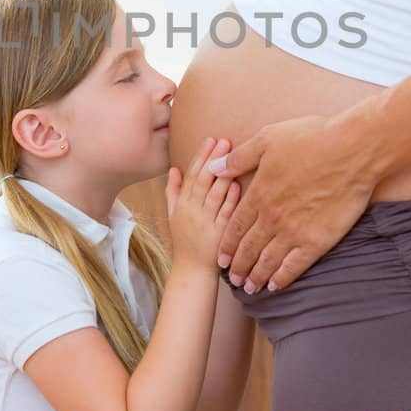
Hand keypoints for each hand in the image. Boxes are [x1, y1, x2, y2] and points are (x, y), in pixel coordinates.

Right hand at [165, 136, 240, 268]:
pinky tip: (237, 185)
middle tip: (223, 140)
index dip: (201, 157)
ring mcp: (206, 223)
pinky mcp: (219, 235)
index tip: (210, 140)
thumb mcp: (173, 214)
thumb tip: (174, 168)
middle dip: (213, 159)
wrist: (192, 270)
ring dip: (223, 174)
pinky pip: (224, 214)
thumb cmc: (185, 240)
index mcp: (183, 204)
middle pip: (203, 181)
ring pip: (214, 195)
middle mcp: (192, 211)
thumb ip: (173, 191)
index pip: (192, 175)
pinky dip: (230, 199)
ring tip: (232, 155)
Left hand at [206, 115, 377, 292]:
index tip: (222, 258)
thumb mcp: (268, 139)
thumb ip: (240, 158)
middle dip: (239, 266)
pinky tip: (277, 285)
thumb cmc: (311, 138)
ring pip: (269, 261)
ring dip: (257, 276)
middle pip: (249, 248)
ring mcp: (295, 231)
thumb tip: (214, 168)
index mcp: (260, 194)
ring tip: (250, 288)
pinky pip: (295, 266)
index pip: (236, 226)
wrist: (352, 150)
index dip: (227, 244)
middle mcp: (273, 217)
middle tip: (233, 279)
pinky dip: (283, 277)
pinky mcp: (318, 240)